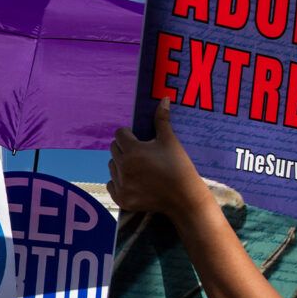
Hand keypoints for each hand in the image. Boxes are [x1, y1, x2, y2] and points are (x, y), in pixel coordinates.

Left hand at [107, 98, 208, 218]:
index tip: (139, 139)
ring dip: (121, 164)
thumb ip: (162, 119)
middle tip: (140, 154)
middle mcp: (123, 167)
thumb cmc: (179, 166)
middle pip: (113, 149)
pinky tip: (134, 181)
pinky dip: (119, 182)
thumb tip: (163, 98)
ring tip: (139, 168)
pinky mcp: (122, 199)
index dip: (129, 134)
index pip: (119, 134)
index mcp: (133, 150)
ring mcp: (121, 184)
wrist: (185, 198)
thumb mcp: (170, 141)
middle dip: (124, 148)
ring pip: (112, 166)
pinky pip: (111, 185)